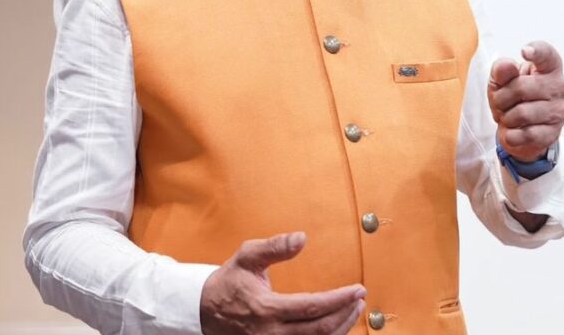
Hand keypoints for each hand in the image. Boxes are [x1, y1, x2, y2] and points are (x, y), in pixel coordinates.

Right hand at [200, 232, 366, 334]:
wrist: (203, 310)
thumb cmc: (228, 282)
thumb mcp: (247, 256)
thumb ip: (275, 246)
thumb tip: (302, 238)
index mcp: (266, 309)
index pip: (312, 308)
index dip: (339, 300)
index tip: (358, 290)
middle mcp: (271, 333)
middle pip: (320, 330)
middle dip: (345, 314)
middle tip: (360, 299)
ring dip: (340, 328)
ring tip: (353, 310)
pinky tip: (335, 325)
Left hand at [487, 40, 563, 161]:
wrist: (519, 129)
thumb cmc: (513, 98)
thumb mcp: (500, 81)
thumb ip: (501, 70)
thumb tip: (508, 65)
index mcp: (549, 67)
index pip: (546, 54)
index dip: (536, 51)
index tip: (525, 51)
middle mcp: (559, 86)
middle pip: (521, 88)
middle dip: (501, 98)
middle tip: (501, 103)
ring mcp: (559, 110)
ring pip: (522, 114)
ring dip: (506, 118)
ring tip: (509, 117)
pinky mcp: (553, 132)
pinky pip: (526, 134)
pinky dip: (511, 135)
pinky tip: (514, 130)